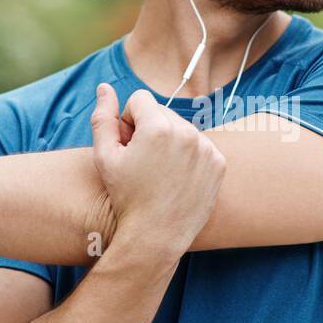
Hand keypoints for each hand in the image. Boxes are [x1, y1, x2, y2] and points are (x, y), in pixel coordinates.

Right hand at [90, 83, 224, 258]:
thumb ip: (103, 117)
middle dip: (149, 129)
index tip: (127, 145)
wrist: (156, 236)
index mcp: (158, 126)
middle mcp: (187, 132)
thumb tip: (104, 86)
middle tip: (142, 162)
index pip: (139, 100)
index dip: (127, 121)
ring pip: (181, 128)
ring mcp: (206, 147)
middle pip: (162, 112)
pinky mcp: (219, 162)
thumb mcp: (104, 157)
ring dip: (170, 142)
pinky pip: (199, 146)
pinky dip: (188, 156)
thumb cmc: (126, 197)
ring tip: (159, 172)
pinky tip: (176, 178)